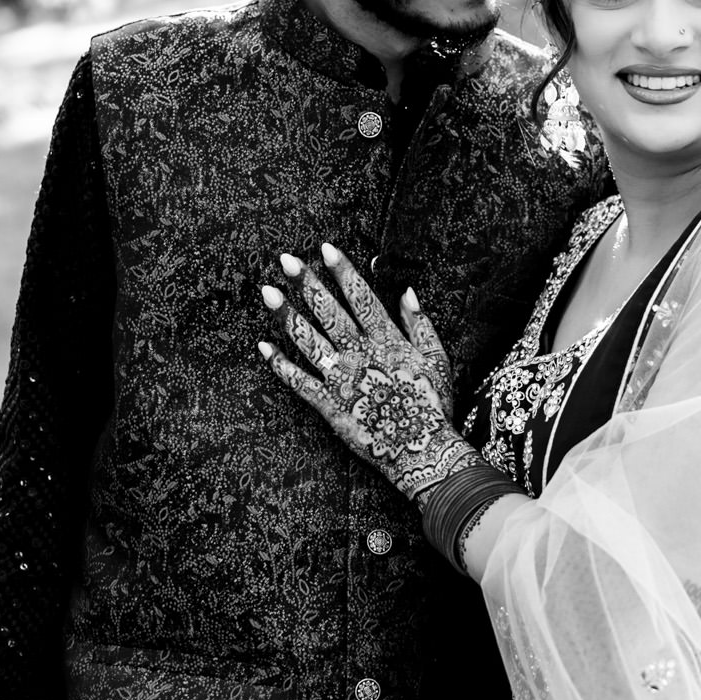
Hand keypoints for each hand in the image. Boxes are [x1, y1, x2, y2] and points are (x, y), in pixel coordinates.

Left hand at [260, 243, 478, 501]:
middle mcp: (360, 353)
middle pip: (328, 311)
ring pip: (308, 340)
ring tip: (267, 292)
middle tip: (285, 259)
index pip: (360, 296)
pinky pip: (299, 381)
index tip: (325, 248)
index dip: (342, 271)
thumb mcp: (438, 359)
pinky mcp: (328, 405)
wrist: (422, 451)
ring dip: (286, 315)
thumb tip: (408, 291)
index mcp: (387, 340)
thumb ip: (420, 324)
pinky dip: (279, 365)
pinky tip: (263, 347)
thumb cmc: (433, 406)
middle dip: (307, 283)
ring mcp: (341, 379)